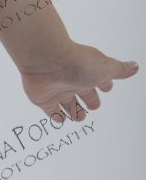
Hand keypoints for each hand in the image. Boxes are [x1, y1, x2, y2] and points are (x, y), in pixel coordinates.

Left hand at [18, 41, 138, 121]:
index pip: (99, 79)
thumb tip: (135, 66)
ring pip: (67, 102)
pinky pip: (50, 109)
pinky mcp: (43, 97)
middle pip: (83, 92)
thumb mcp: (105, 67)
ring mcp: (58, 88)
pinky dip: (55, 115)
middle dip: (90, 99)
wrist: (46, 60)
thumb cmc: (77, 62)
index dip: (104, 84)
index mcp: (89, 72)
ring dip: (73, 110)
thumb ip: (119, 70)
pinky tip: (59, 119)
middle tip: (94, 106)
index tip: (107, 88)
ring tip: (79, 118)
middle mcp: (73, 79)